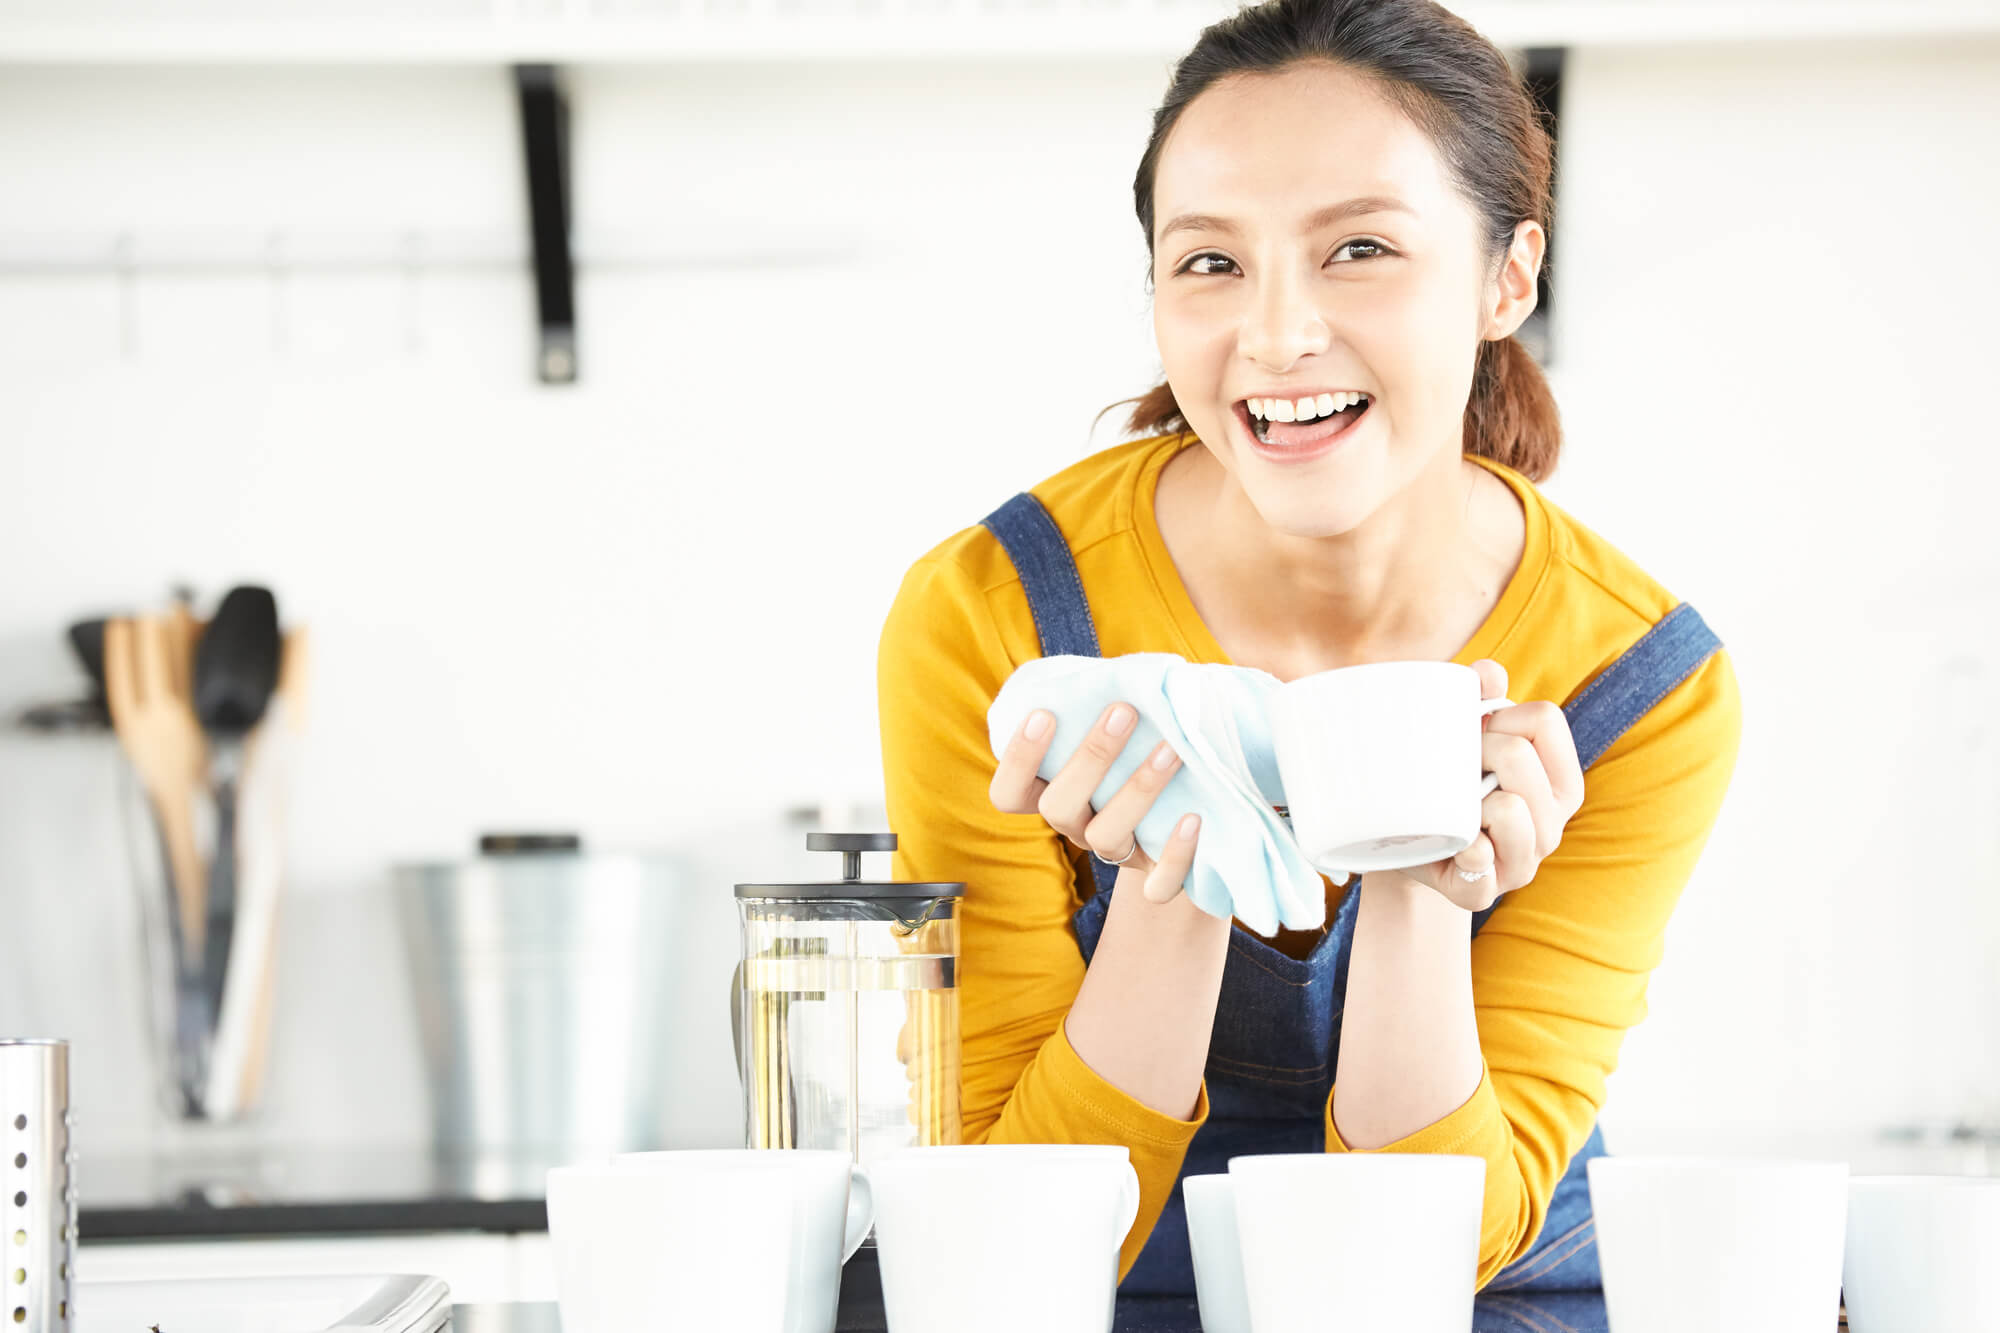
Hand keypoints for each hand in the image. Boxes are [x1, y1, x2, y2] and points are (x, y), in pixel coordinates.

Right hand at [989, 702, 1203, 903]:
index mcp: (1051, 793)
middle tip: (1123, 711)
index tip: (1044, 714)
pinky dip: (1176, 855)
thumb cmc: (1138, 748)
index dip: (1018, 759)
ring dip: (1138, 790)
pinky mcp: (1155, 876)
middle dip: (1090, 757)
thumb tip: (1114, 667)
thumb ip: (1099, 700)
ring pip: (1108, 837)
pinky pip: (1158, 884)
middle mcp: (1076, 827)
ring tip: (1170, 748)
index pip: (1008, 794)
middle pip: (1059, 808)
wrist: (1185, 808)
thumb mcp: (1112, 725)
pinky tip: (1193, 818)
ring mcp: (1114, 853)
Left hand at [1396, 659, 1584, 911]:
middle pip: (1520, 758)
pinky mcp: (1481, 894)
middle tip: (1454, 767)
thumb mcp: (1463, 738)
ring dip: (1470, 797)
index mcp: (1559, 783)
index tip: (1475, 733)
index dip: (1500, 715)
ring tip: (1455, 805)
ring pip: (1509, 810)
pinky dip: (1466, 849)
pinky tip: (1457, 843)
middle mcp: (1551, 826)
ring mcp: (1521, 865)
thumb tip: (1488, 673)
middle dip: (1476, 749)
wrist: (1399, 845)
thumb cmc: (1445, 784)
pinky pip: (1481, 866)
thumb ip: (1478, 698)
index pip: (1545, 720)